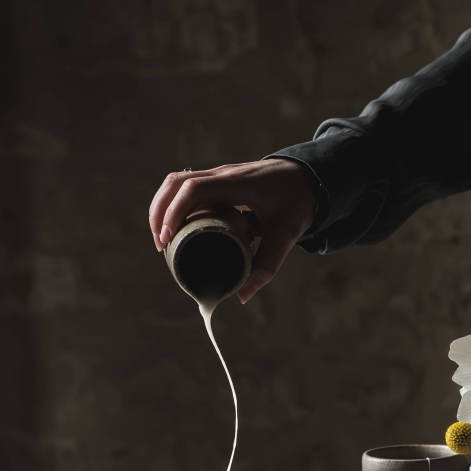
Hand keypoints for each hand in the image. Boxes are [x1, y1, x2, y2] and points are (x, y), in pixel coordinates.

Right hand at [148, 159, 317, 301]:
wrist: (310, 177)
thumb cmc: (298, 202)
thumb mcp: (286, 235)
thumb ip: (266, 266)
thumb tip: (242, 296)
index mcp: (237, 183)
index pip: (194, 189)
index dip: (174, 211)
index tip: (168, 238)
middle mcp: (223, 174)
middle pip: (176, 183)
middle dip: (160, 212)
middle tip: (160, 245)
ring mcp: (220, 175)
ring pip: (177, 182)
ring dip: (163, 207)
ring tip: (162, 238)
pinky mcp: (220, 181)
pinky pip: (187, 187)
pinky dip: (174, 204)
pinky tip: (174, 226)